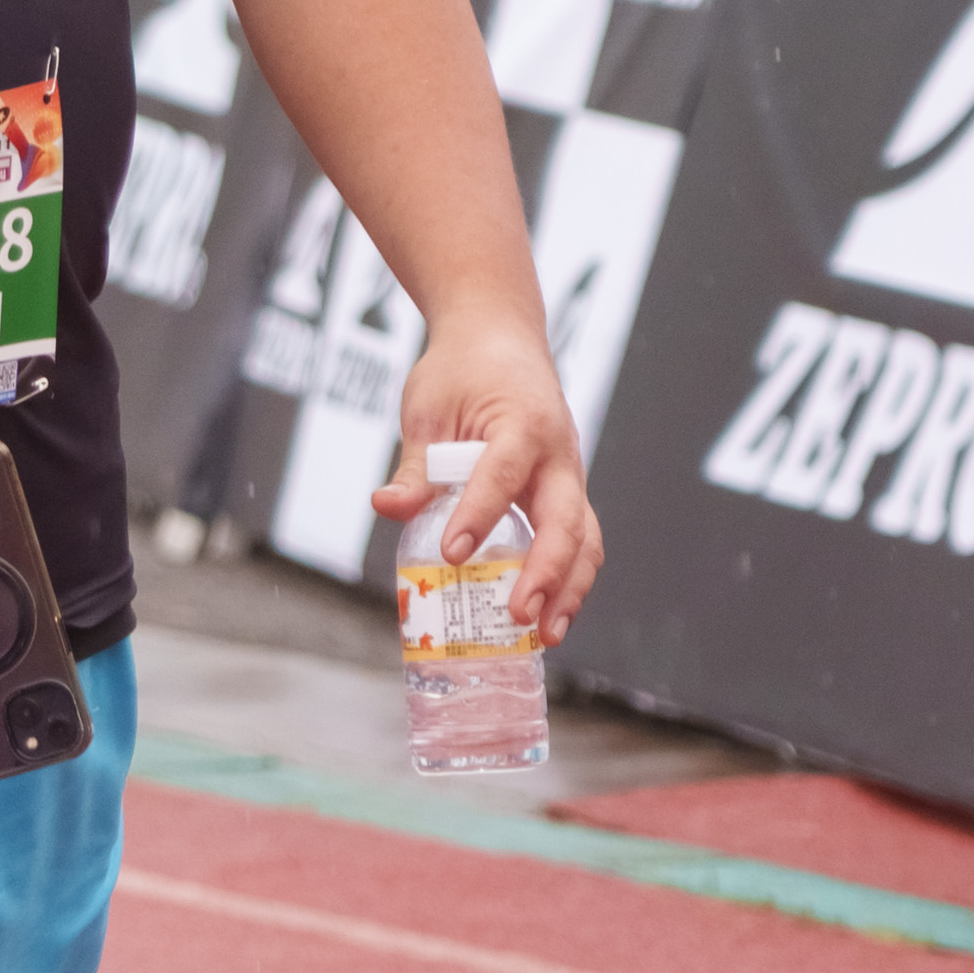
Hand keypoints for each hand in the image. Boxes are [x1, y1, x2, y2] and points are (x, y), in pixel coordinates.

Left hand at [374, 303, 602, 642]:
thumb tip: (387, 507)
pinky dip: (569, 580)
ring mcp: (569, 475)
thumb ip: (414, 466)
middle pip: (566, 520)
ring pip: (586, 539)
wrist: (499, 337)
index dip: (477, 515)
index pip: (501, 474)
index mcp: (521, 422)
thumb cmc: (462, 369)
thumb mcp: (427, 408)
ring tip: (546, 635)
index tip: (451, 553)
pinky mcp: (567, 492)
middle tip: (520, 616)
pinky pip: (579, 540)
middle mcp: (558, 452)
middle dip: (546, 573)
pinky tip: (548, 616)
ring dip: (570, 589)